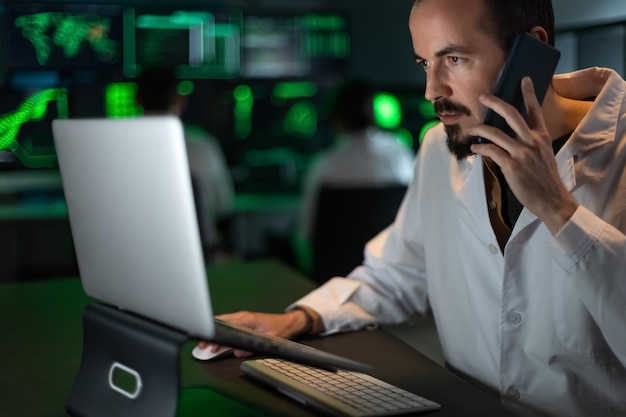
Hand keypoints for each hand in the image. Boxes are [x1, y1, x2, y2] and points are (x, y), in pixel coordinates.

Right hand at [197, 310, 309, 357]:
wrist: (288, 323)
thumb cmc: (279, 329)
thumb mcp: (267, 340)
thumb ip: (251, 347)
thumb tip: (236, 352)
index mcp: (247, 319)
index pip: (227, 324)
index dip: (215, 332)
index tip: (207, 340)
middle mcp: (243, 317)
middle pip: (222, 324)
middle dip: (211, 334)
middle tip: (202, 345)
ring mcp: (242, 318)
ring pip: (224, 325)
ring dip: (215, 335)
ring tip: (206, 346)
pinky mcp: (244, 322)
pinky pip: (229, 326)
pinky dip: (222, 333)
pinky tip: (217, 342)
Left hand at [469, 77, 578, 234]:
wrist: (551, 199)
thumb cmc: (545, 178)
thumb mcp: (544, 155)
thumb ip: (531, 143)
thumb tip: (511, 137)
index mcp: (542, 137)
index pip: (535, 110)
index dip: (529, 94)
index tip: (524, 79)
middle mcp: (532, 141)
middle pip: (512, 114)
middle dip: (495, 102)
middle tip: (483, 97)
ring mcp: (521, 153)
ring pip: (496, 133)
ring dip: (480, 128)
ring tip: (471, 128)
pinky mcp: (511, 166)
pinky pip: (491, 151)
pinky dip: (480, 148)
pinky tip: (475, 148)